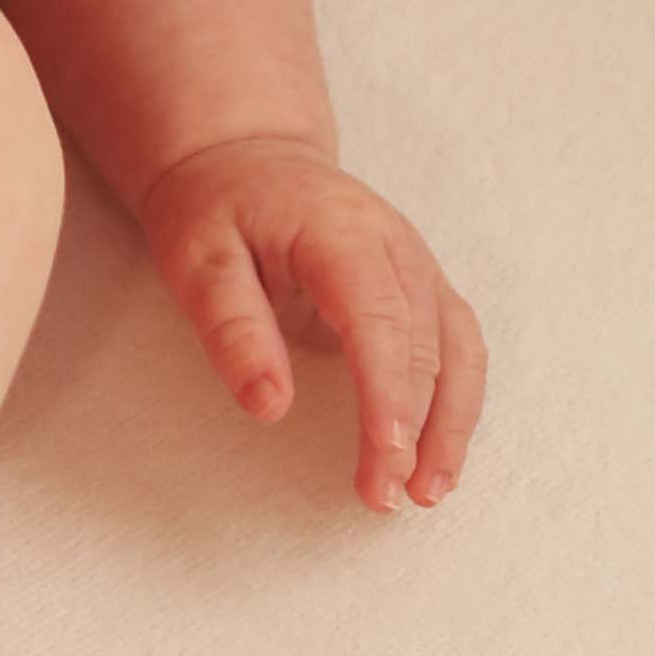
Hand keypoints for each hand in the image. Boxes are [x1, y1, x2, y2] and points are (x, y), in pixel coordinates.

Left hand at [138, 134, 483, 514]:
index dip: (387, 391)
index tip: (385, 454)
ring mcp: (418, 266)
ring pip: (457, 351)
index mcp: (341, 231)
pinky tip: (438, 456)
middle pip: (422, 345)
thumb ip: (233, 327)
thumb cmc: (218, 208)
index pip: (378, 318)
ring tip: (427, 493)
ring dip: (451, 425)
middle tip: (383, 497)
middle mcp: (397, 247)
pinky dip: (457, 404)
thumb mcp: (197, 258)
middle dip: (413, 428)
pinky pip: (457, 349)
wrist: (250, 158)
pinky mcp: (423, 289)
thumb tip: (269, 407)